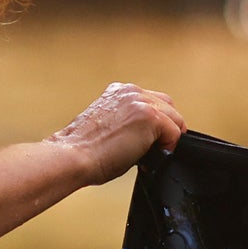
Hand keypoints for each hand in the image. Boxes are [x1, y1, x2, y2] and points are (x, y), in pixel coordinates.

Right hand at [50, 82, 184, 185]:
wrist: (72, 157)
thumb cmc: (82, 150)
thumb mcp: (106, 125)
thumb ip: (127, 121)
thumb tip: (146, 137)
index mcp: (118, 91)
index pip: (152, 101)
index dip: (155, 124)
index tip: (145, 141)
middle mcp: (130, 92)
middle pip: (168, 106)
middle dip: (166, 128)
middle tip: (154, 148)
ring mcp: (141, 102)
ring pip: (175, 119)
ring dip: (167, 139)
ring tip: (150, 154)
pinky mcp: (150, 117)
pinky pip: (175, 133)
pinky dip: (168, 148)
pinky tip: (150, 157)